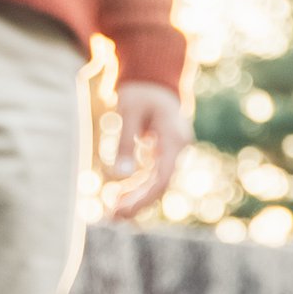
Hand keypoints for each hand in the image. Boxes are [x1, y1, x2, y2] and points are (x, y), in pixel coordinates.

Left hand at [102, 81, 191, 218]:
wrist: (154, 75)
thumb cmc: (141, 91)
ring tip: (114, 213)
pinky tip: (121, 195)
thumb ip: (124, 142)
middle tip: (114, 218)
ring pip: (158, 181)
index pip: (163, 178)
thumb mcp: (128, 112)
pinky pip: (154, 173)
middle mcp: (178, 147)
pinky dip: (138, 185)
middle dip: (139, 202)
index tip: (125, 211)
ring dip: (138, 197)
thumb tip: (118, 175)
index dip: (145, 198)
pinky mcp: (165, 151)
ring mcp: (173, 150)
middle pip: (161, 184)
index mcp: (174, 139)